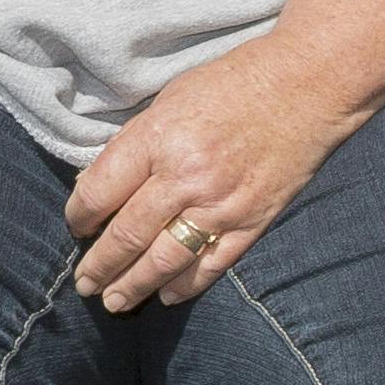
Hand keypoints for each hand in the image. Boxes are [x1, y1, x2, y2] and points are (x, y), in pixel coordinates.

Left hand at [65, 37, 365, 311]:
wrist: (308, 84)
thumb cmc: (234, 83)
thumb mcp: (170, 100)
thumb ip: (137, 145)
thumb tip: (100, 187)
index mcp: (158, 138)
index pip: (99, 192)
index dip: (79, 217)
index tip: (76, 226)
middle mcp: (186, 176)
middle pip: (126, 234)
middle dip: (99, 265)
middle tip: (85, 284)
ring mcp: (221, 204)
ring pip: (164, 260)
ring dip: (134, 285)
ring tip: (115, 301)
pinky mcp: (253, 221)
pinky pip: (211, 265)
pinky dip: (185, 285)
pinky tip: (167, 295)